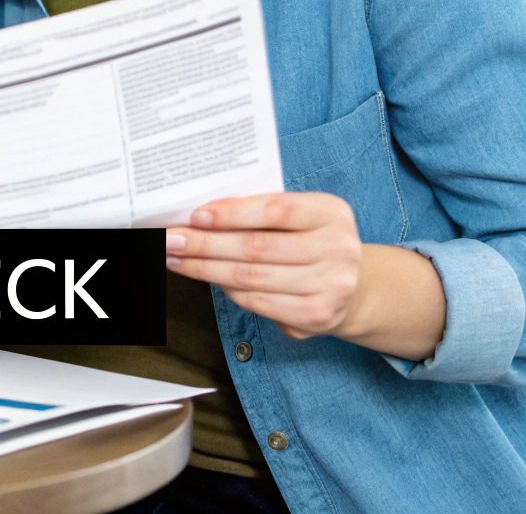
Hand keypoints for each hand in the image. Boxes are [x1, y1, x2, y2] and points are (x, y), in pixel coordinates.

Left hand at [164, 192, 364, 340]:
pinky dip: (227, 291)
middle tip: (169, 241)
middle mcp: (337, 248)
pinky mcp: (317, 315)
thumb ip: (261, 212)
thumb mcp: (301, 216)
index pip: (276, 210)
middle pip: (256, 248)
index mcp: (331, 212)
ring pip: (251, 278)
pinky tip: (206, 278)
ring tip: (175, 259)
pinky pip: (258, 303)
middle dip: (205, 244)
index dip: (232, 214)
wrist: (356, 286)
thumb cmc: (312, 242)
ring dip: (205, 269)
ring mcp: (331, 286)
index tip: (195, 216)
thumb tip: (200, 216)